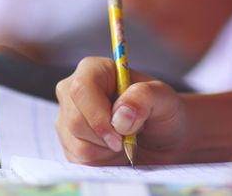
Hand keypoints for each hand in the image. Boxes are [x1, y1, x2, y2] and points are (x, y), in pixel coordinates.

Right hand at [55, 57, 189, 165]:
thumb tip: (120, 115)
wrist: (163, 140)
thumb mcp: (165, 98)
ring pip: (75, 143)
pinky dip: (101, 161)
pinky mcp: (67, 142)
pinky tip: (113, 150)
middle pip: (75, 120)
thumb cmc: (162, 112)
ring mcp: (66, 117)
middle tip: (130, 137)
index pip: (81, 89)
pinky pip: (77, 159)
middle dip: (106, 138)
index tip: (120, 136)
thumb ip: (144, 97)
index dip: (97, 115)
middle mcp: (72, 91)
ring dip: (105, 151)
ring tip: (123, 140)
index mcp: (93, 70)